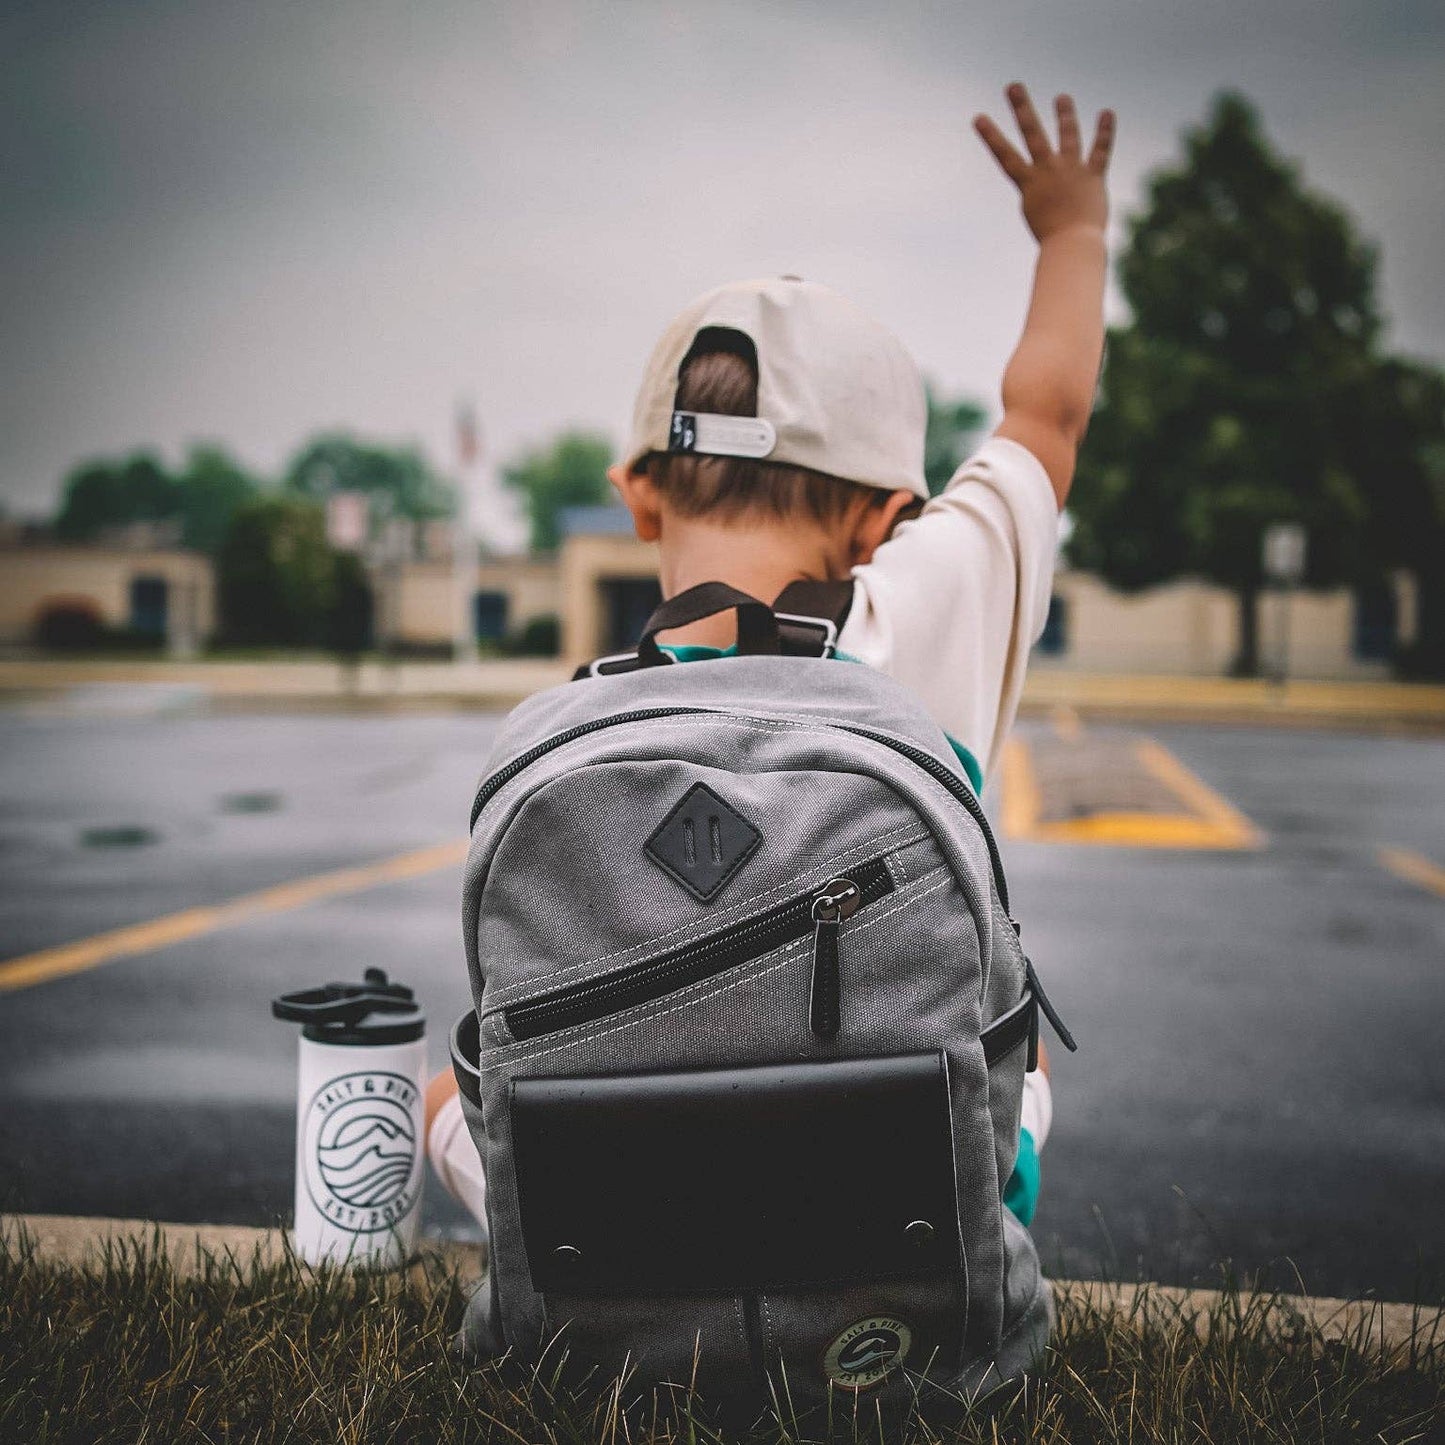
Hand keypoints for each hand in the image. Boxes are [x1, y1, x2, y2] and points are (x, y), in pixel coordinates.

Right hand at [974, 83, 1114, 242]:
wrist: (1072, 245)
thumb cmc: (1052, 242)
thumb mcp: (1038, 218)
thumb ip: (1042, 198)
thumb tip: (1052, 193)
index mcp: (1029, 184)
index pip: (1005, 156)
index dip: (990, 136)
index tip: (979, 117)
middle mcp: (1048, 171)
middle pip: (1032, 133)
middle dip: (1021, 108)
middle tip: (1013, 86)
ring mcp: (1070, 171)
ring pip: (1067, 136)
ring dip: (1064, 114)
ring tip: (1062, 98)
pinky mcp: (1092, 176)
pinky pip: (1100, 150)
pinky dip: (1104, 131)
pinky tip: (1106, 113)